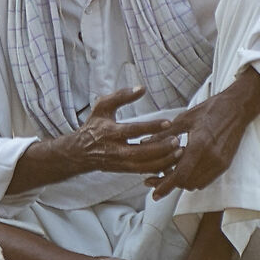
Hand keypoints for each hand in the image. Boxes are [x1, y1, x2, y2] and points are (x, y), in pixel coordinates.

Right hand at [7, 86, 181, 194]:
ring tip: (179, 152)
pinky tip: (172, 161)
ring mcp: (120, 163)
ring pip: (144, 166)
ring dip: (163, 161)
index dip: (151, 127)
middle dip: (161, 148)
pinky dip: (159, 168)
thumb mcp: (103, 106)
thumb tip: (142, 88)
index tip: (168, 122)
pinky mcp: (125, 171)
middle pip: (141, 153)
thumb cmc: (94, 126)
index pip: (133, 130)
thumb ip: (121, 96)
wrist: (80, 152)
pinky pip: (144, 172)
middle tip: (178, 141)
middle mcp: (115, 150)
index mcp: (110, 132)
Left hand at [146, 69, 259, 198]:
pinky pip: (206, 180)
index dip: (165, 186)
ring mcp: (220, 163)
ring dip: (182, 182)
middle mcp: (211, 158)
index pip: (180, 175)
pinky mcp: (225, 164)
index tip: (154, 193)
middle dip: (170, 184)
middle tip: (154, 179)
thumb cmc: (210, 110)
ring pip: (196, 184)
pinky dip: (194, 179)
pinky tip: (185, 169)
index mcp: (199, 145)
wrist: (237, 108)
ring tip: (169, 173)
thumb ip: (163, 134)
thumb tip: (143, 143)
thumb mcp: (184, 119)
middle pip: (186, 183)